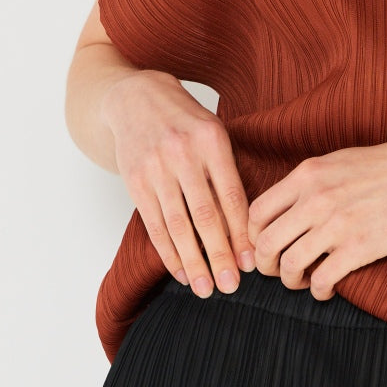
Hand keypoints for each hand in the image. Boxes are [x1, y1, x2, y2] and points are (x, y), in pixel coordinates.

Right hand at [102, 70, 255, 295]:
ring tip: (206, 288)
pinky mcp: (135, 181)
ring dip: (193, 261)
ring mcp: (155, 168)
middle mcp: (183, 154)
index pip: (231, 197)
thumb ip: (229, 173)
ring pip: (177, 226)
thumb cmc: (185, 121)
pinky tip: (181, 271)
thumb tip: (250, 227)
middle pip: (205, 216)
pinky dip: (168, 252)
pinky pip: (154, 225)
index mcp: (212, 141)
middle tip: (231, 286)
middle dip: (219, 255)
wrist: (135, 97)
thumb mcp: (214, 134)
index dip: (242, 234)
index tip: (251, 263)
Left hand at [245, 131, 386, 298]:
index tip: (263, 246)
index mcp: (306, 175)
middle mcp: (315, 199)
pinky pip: (321, 280)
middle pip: (265, 242)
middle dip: (265, 265)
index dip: (252, 236)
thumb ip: (307, 182)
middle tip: (276, 271)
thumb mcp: (337, 161)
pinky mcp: (359, 248)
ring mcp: (336, 224)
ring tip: (301, 281)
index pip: (256, 212)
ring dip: (290, 281)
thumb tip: (282, 206)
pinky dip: (317, 291)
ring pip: (289, 265)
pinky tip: (326, 289)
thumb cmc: (386, 166)